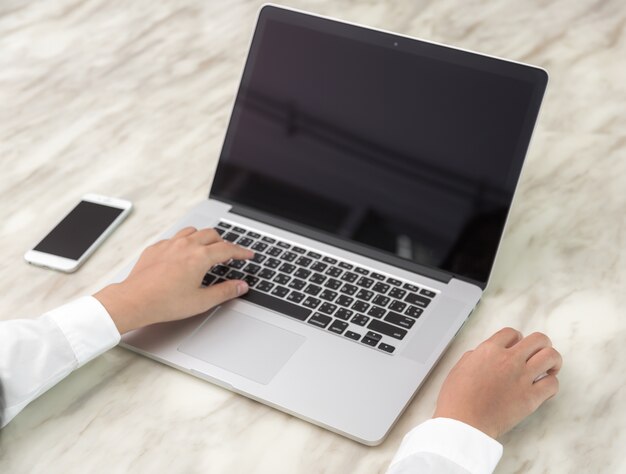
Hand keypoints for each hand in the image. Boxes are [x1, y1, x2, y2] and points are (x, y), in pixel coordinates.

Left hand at [94, 226, 253, 333]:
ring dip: (204, 237)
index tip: (247, 255)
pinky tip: (183, 254)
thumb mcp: (201, 301)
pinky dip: (184, 242)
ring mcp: (169, 244)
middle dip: (223, 243)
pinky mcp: (156, 248)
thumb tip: (241, 286)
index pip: (227, 249)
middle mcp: (185, 245)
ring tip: (207, 249)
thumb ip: (225, 291)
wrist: (134, 300)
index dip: (241, 252)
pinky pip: (174, 238)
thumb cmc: (165, 302)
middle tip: (228, 254)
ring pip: (192, 231)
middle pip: (211, 234)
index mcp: (200, 257)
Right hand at [433, 327, 561, 438]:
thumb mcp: (459, 368)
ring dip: (552, 361)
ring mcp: (522, 378)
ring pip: (551, 356)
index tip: (517, 346)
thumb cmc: (457, 399)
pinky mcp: (531, 398)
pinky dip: (551, 384)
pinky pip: (553, 384)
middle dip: (541, 345)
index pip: (511, 333)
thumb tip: (484, 355)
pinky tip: (544, 387)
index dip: (516, 338)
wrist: (463, 423)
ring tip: (548, 368)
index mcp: (489, 350)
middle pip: (538, 339)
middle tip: (538, 353)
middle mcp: (508, 359)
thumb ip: (476, 356)